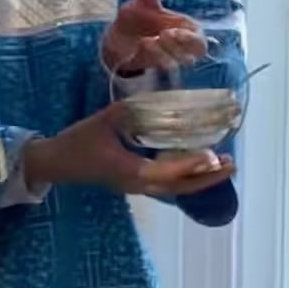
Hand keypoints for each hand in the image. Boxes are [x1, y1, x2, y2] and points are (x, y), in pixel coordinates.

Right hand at [21, 104, 234, 197]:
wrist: (57, 163)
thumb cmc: (78, 142)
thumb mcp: (104, 120)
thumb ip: (131, 111)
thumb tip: (159, 99)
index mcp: (127, 170)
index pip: (164, 171)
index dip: (188, 165)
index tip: (211, 156)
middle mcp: (136, 183)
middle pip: (177, 187)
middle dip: (206, 178)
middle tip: (231, 164)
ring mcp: (136, 186)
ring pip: (174, 188)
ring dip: (199, 179)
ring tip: (223, 166)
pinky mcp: (135, 183)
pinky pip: (166, 184)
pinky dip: (186, 176)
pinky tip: (198, 166)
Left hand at [101, 0, 207, 72]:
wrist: (118, 38)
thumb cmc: (137, 18)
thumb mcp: (140, 5)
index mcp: (185, 28)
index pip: (199, 38)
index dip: (192, 38)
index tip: (176, 32)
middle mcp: (182, 45)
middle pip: (195, 52)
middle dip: (179, 45)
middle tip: (164, 34)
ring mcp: (171, 57)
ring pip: (177, 61)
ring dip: (163, 52)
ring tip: (146, 40)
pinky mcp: (158, 66)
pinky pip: (162, 66)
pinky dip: (153, 56)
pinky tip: (142, 45)